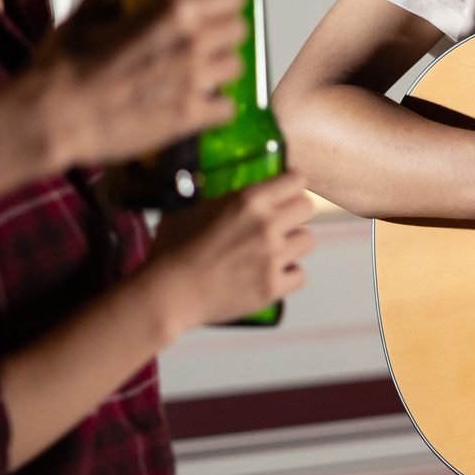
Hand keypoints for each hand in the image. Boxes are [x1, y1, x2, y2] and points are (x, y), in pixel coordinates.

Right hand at [39, 0, 246, 168]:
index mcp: (172, 12)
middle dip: (227, 34)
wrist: (53, 117)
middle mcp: (191, 43)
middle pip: (240, 31)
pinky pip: (226, 108)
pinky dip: (217, 107)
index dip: (227, 1)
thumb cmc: (63, 71)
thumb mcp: (82, 20)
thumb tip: (109, 3)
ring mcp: (194, 81)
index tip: (221, 7)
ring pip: (237, 68)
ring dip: (222, 70)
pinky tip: (200, 105)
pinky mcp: (189, 117)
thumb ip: (105, 5)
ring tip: (204, 74)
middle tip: (211, 40)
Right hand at [146, 171, 316, 330]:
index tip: (286, 191)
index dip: (291, 185)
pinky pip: (299, 275)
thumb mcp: (191, 208)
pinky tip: (269, 274)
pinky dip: (287, 276)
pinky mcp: (273, 287)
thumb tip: (223, 186)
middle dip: (294, 213)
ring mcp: (272, 257)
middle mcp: (266, 225)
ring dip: (292, 244)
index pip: (296, 180)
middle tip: (278, 222)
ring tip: (272, 250)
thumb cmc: (171, 249)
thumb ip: (218, 196)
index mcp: (248, 199)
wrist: (166, 294)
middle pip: (307, 208)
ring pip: (308, 240)